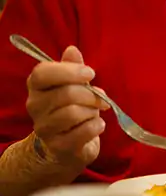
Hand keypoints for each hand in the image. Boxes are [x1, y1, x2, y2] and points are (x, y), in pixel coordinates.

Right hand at [25, 46, 107, 167]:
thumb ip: (73, 68)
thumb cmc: (72, 108)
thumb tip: (72, 49)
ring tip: (95, 113)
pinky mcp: (58, 146)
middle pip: (66, 94)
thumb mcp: (74, 85)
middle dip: (91, 95)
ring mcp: (44, 128)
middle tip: (102, 99)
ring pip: (73, 113)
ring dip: (93, 111)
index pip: (42, 73)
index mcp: (37, 87)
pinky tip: (97, 125)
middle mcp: (34, 107)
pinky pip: (83, 132)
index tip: (91, 73)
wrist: (65, 145)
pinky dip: (96, 126)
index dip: (69, 71)